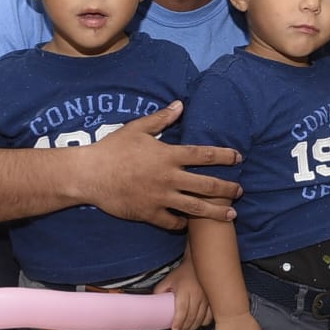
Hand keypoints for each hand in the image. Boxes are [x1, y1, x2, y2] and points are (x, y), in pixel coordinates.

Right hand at [82, 102, 239, 228]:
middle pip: (207, 185)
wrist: (89, 175)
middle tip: (240, 191)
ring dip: (216, 212)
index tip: (238, 157)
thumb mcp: (137, 129)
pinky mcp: (149, 213)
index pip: (204, 155)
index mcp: (168, 155)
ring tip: (231, 215)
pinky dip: (182, 224)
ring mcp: (160, 198)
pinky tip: (190, 224)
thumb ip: (161, 118)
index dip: (225, 156)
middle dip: (228, 189)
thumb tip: (180, 105)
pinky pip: (171, 222)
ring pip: (196, 208)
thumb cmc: (112, 149)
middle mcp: (169, 178)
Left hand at [156, 257, 211, 329]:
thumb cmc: (181, 273)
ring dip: (193, 327)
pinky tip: (198, 323)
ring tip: (186, 328)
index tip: (174, 329)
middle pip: (191, 317)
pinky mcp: (212, 300)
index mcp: (184, 291)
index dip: (178, 322)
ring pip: (201, 319)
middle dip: (184, 327)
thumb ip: (159, 291)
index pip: (182, 310)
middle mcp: (197, 295)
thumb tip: (153, 304)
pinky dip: (204, 322)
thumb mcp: (168, 280)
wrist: (198, 264)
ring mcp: (206, 298)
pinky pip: (209, 316)